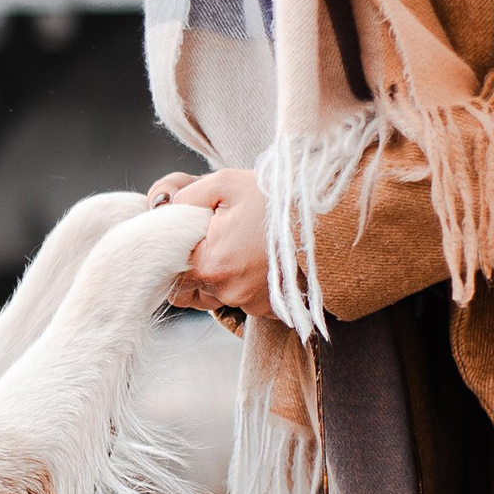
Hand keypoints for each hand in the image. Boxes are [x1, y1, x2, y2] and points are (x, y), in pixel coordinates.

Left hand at [150, 168, 270, 317]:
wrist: (332, 221)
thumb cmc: (278, 200)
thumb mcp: (225, 183)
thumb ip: (184, 197)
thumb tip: (161, 209)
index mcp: (209, 265)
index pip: (168, 273)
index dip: (174, 254)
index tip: (190, 236)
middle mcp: (227, 292)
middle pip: (190, 288)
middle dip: (196, 265)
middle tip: (217, 237)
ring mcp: (250, 304)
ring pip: (215, 295)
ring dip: (220, 275)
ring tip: (241, 245)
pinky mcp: (270, 310)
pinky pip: (242, 300)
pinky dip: (244, 283)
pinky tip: (258, 260)